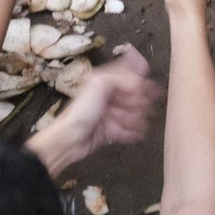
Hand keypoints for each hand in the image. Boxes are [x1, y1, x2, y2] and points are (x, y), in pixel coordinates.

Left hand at [27, 46, 160, 174]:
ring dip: (135, 119)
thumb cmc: (81, 110)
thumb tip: (141, 76)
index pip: (130, 75)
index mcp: (106, 80)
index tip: (144, 89)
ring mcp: (113, 112)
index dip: (140, 81)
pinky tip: (128, 133)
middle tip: (130, 108)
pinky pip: (132, 130)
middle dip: (138, 103)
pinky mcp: (114, 129)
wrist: (70, 139)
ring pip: (137, 114)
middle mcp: (111, 95)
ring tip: (123, 123)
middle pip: (137, 96)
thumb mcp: (100, 85)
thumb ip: (122, 77)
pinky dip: (132, 132)